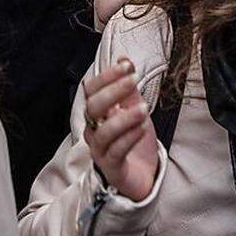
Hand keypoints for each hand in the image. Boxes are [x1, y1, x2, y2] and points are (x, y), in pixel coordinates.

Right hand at [83, 59, 158, 201]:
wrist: (141, 176)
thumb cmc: (133, 141)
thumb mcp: (134, 109)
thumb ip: (129, 89)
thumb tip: (124, 59)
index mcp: (97, 114)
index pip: (91, 90)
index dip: (106, 77)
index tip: (126, 66)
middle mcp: (94, 130)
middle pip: (92, 108)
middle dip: (113, 91)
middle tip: (133, 80)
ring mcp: (101, 150)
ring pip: (103, 132)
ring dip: (124, 117)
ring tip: (144, 109)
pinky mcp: (112, 168)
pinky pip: (116, 152)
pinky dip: (129, 138)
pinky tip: (142, 129)